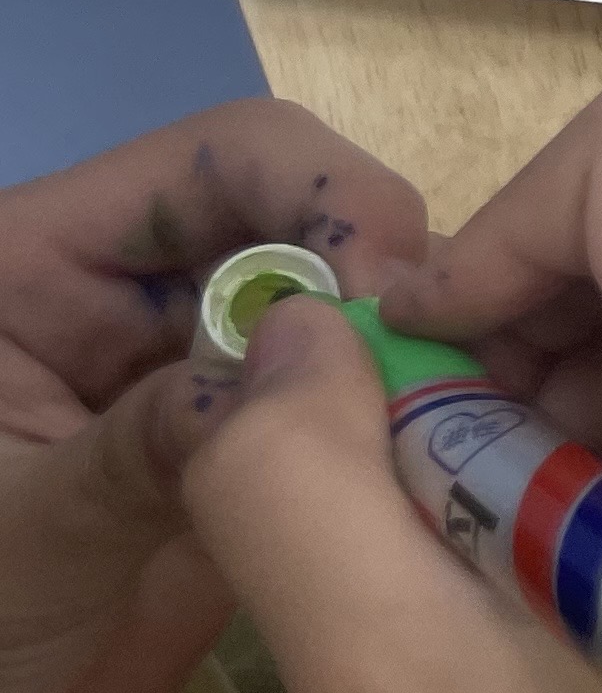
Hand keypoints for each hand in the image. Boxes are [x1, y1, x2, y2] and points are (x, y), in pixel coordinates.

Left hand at [0, 102, 421, 692]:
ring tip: (467, 419)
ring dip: (412, 353)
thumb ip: (137, 449)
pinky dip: (412, 430)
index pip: (221, 159)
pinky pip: (358, 410)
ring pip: (350, 314)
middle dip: (387, 273)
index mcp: (51, 262)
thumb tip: (290, 373)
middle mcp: (145, 293)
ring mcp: (207, 373)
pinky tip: (449, 470)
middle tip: (453, 362)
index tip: (387, 287)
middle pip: (309, 221)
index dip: (321, 190)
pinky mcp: (262, 452)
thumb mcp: (15, 533)